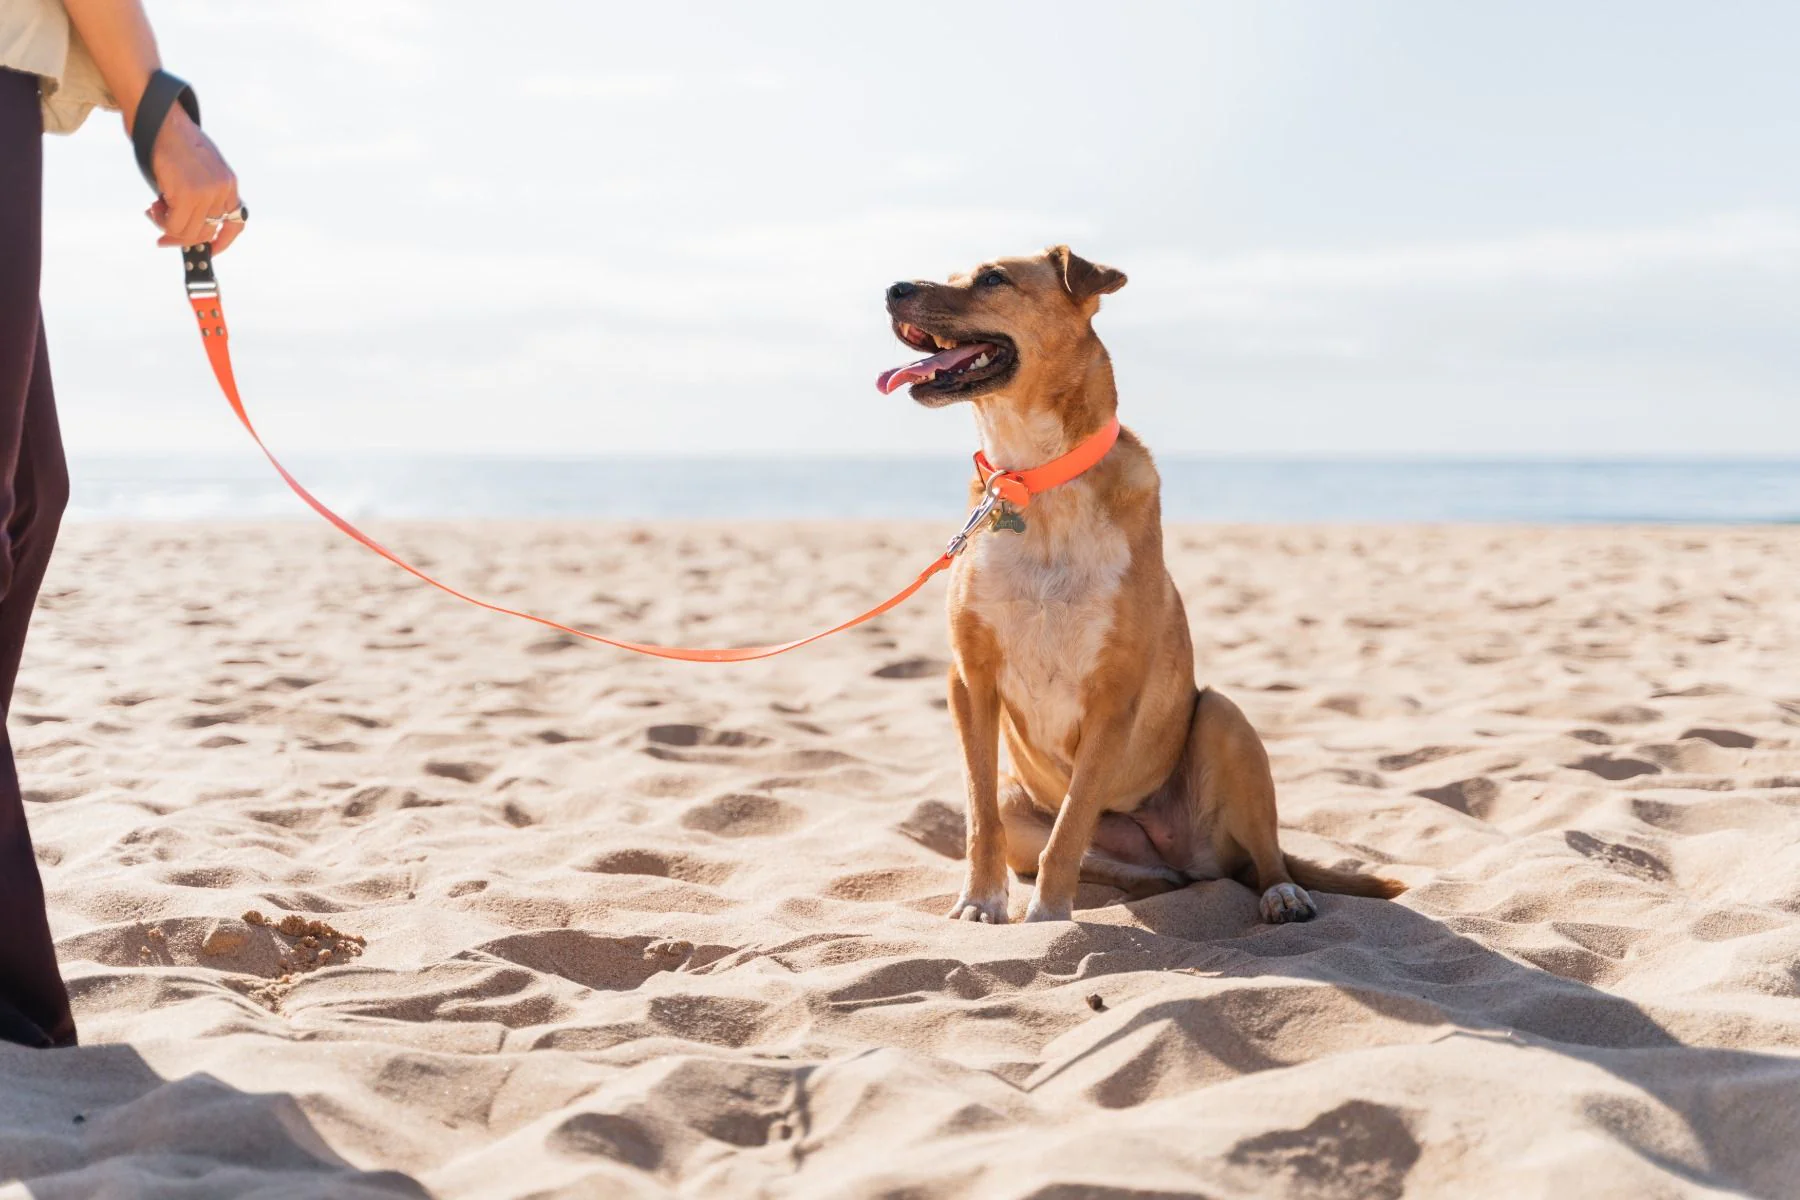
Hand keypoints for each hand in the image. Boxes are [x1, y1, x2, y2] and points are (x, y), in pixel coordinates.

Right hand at [143, 105, 243, 253]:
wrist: (161, 118)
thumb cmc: (175, 141)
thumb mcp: (200, 168)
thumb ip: (203, 193)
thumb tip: (188, 224)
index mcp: (229, 184)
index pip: (236, 223)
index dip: (223, 241)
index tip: (210, 250)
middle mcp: (223, 190)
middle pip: (206, 231)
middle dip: (182, 235)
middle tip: (162, 229)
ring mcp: (207, 193)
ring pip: (189, 231)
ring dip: (168, 226)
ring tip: (154, 210)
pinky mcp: (188, 193)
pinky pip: (175, 224)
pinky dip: (161, 221)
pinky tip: (153, 206)